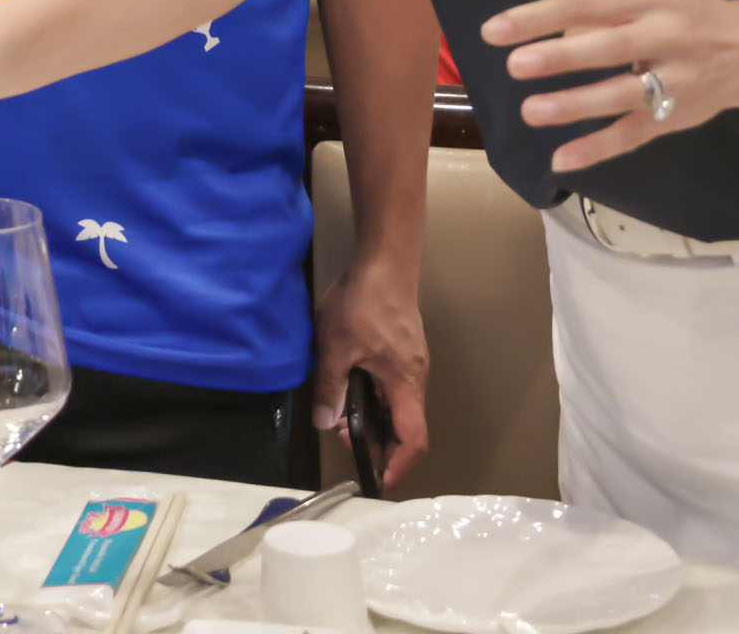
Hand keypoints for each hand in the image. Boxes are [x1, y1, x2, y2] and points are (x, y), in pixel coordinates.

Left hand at [310, 256, 428, 490]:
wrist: (385, 260)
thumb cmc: (363, 302)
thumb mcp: (336, 346)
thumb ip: (329, 387)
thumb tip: (324, 423)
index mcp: (405, 383)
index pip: (413, 439)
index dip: (399, 465)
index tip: (378, 479)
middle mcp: (414, 378)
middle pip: (406, 426)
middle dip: (377, 442)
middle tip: (342, 438)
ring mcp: (409, 363)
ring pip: (397, 405)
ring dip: (372, 418)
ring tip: (338, 415)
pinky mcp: (401, 350)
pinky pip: (391, 387)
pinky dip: (373, 398)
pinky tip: (347, 388)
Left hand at [481, 0, 738, 172]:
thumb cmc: (683, 16)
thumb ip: (598, 13)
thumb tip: (542, 31)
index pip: (587, 3)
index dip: (539, 17)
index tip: (494, 30)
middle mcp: (668, 36)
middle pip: (610, 47)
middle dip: (561, 57)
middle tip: (517, 65)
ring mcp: (675, 80)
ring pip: (622, 95)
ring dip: (575, 104)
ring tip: (532, 111)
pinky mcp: (676, 118)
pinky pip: (634, 135)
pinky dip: (598, 148)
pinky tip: (562, 159)